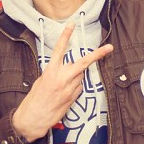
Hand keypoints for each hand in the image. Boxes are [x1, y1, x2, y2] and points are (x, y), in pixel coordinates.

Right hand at [13, 22, 112, 141]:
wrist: (34, 118)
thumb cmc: (35, 100)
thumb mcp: (41, 81)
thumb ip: (53, 72)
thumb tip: (64, 69)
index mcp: (50, 71)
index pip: (59, 49)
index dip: (65, 36)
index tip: (71, 25)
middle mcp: (62, 78)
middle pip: (84, 63)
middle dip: (98, 55)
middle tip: (109, 48)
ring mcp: (70, 88)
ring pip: (81, 76)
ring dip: (77, 75)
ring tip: (64, 84)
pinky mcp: (74, 97)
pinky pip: (79, 87)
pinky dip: (75, 87)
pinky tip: (65, 93)